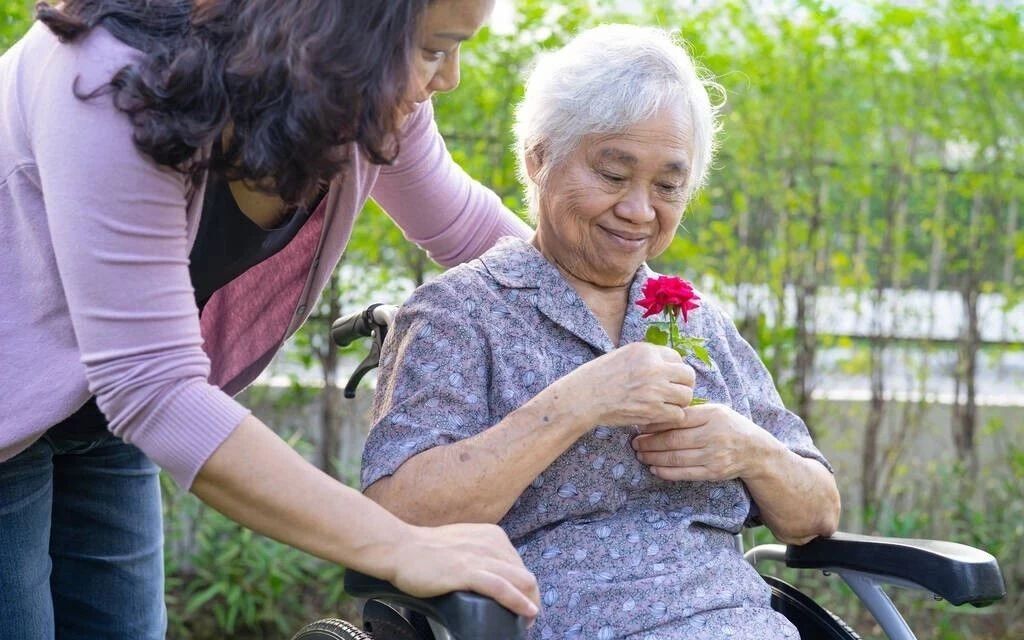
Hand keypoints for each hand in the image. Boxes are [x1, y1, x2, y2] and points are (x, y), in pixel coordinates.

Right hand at [388, 523, 539, 619]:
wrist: (401, 548)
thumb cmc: (426, 550)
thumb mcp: (463, 544)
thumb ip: (479, 554)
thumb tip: (488, 574)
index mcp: (493, 536)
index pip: (520, 565)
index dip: (526, 588)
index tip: (524, 604)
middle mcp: (492, 543)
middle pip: (526, 575)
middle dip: (531, 598)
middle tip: (525, 618)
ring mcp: (480, 557)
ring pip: (520, 582)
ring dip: (529, 604)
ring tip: (527, 622)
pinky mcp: (467, 571)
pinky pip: (501, 588)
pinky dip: (518, 602)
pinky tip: (528, 613)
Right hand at [564, 342, 694, 428]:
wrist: (584, 397)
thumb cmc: (599, 376)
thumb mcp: (624, 355)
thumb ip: (648, 358)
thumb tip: (669, 365)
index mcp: (647, 351)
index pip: (678, 358)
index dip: (674, 369)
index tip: (666, 377)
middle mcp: (654, 368)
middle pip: (688, 376)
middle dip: (682, 384)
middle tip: (671, 392)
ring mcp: (656, 390)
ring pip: (686, 396)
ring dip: (678, 402)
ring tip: (664, 404)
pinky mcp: (653, 411)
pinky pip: (677, 414)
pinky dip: (670, 417)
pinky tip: (658, 415)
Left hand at [631, 403, 778, 481]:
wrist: (755, 451)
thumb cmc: (729, 427)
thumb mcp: (715, 412)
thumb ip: (690, 413)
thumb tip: (656, 415)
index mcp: (713, 415)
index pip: (678, 419)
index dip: (656, 424)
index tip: (640, 426)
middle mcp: (713, 435)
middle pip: (673, 439)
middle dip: (649, 442)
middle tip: (634, 443)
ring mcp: (714, 456)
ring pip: (676, 458)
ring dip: (653, 458)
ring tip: (640, 455)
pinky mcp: (713, 473)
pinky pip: (684, 473)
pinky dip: (666, 472)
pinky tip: (654, 468)